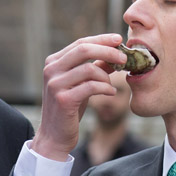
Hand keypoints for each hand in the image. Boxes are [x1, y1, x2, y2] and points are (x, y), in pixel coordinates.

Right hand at [32, 33, 125, 160]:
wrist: (54, 135)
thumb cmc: (70, 108)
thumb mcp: (81, 84)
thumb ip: (94, 68)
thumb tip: (115, 54)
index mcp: (53, 62)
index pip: (80, 43)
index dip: (101, 39)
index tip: (119, 39)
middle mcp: (51, 70)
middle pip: (84, 50)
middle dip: (108, 51)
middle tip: (124, 57)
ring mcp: (55, 84)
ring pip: (89, 69)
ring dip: (106, 76)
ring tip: (110, 86)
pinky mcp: (63, 99)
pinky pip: (91, 86)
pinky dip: (105, 88)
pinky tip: (110, 93)